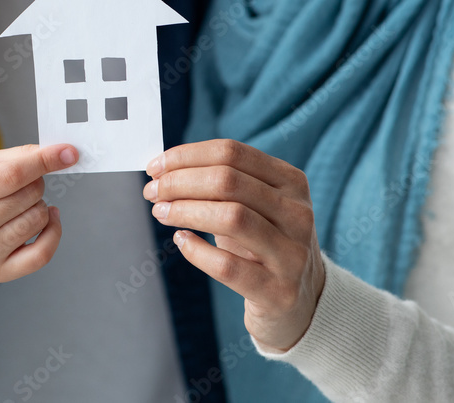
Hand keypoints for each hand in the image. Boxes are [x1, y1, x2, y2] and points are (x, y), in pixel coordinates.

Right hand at [0, 144, 76, 286]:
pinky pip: (42, 254)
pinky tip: (48, 218)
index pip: (11, 176)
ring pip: (38, 219)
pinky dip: (54, 232)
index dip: (43, 162)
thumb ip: (18, 156)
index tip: (69, 153)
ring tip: (20, 203)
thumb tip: (60, 153)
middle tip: (20, 184)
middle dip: (35, 183)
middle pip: (28, 197)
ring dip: (39, 205)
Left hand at [144, 140, 324, 351]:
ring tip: (161, 213)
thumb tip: (163, 170)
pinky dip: (196, 251)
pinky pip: (228, 267)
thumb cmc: (263, 244)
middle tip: (152, 191)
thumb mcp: (254, 207)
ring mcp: (292, 254)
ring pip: (231, 218)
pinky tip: (181, 241)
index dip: (187, 156)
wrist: (301, 302)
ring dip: (185, 211)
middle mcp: (298, 213)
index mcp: (292, 182)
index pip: (232, 153)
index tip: (155, 167)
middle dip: (179, 182)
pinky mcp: (279, 292)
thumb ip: (220, 184)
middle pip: (227, 181)